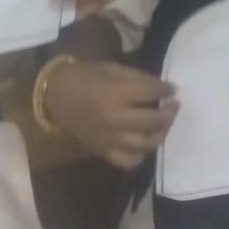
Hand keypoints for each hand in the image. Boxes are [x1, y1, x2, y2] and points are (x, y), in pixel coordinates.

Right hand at [43, 60, 177, 170]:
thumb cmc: (82, 77)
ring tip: (164, 124)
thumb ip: (135, 77)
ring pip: (145, 144)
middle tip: (174, 105)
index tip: (174, 88)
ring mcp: (111, 139)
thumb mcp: (109, 68)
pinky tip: (144, 143)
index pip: (150, 92)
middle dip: (169, 112)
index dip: (166, 89)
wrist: (53, 98)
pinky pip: (129, 161)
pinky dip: (141, 154)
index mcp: (115, 93)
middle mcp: (116, 119)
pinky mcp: (104, 151)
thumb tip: (159, 84)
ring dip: (160, 134)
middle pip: (152, 120)